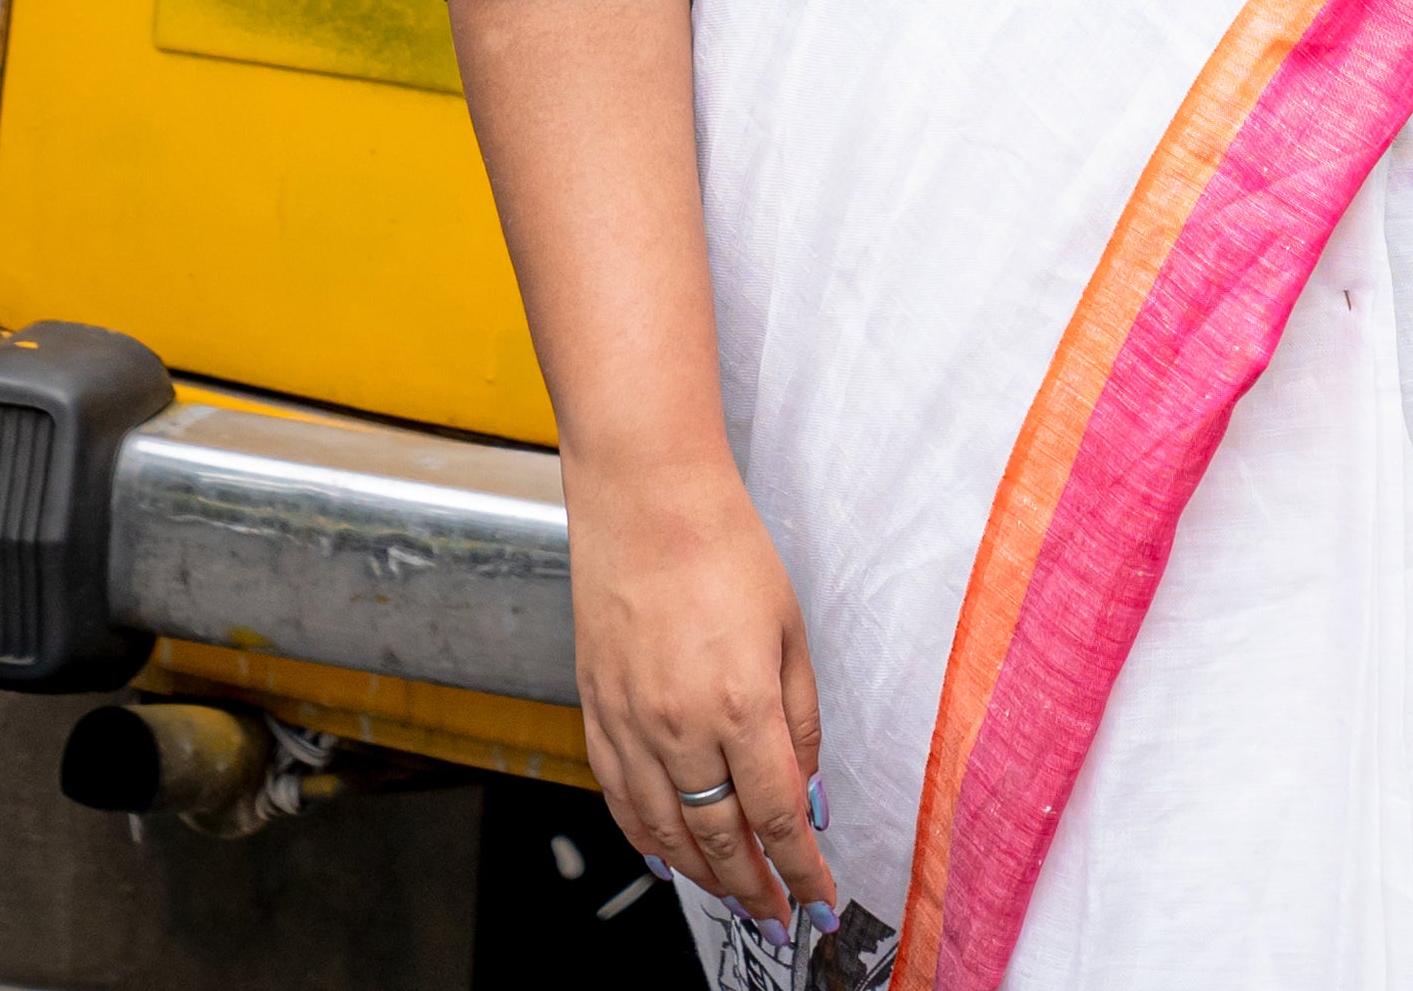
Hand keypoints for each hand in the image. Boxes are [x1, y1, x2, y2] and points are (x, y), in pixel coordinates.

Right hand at [566, 451, 839, 923]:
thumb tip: (805, 785)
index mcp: (739, 705)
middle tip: (776, 914)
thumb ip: (799, 717)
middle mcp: (679, 727)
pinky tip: (665, 855)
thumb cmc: (723, 548)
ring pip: (665, 831)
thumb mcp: (790, 631)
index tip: (817, 896)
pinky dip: (645, 838)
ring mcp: (629, 724)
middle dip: (754, 887)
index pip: (776, 816)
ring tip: (731, 893)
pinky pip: (619, 798)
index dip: (800, 869)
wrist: (645, 498)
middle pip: (720, 838)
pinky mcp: (595, 711)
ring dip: (702, 874)